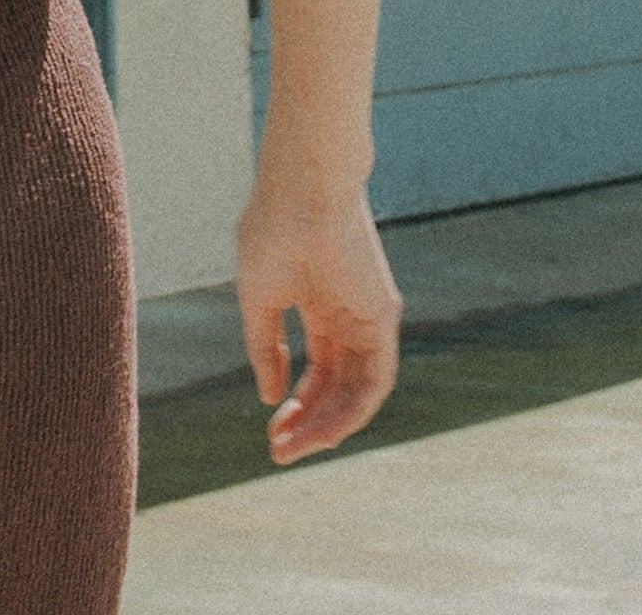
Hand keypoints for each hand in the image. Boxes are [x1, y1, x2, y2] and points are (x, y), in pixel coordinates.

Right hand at [233, 169, 401, 464]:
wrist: (304, 190)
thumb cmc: (274, 230)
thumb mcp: (259, 297)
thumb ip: (266, 347)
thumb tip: (271, 397)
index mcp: (318, 301)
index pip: (316, 367)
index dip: (294, 401)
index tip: (270, 428)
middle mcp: (347, 314)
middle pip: (335, 385)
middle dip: (308, 422)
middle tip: (278, 451)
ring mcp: (367, 317)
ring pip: (354, 390)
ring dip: (327, 426)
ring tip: (294, 448)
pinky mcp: (383, 318)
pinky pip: (375, 380)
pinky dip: (352, 411)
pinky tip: (324, 431)